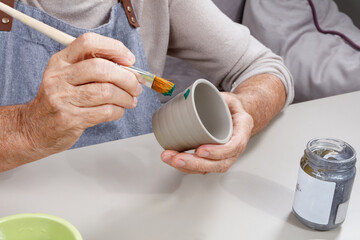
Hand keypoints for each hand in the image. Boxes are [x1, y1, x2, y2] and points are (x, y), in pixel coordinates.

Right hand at [20, 32, 142, 157]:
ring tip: (130, 100)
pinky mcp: (70, 119)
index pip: (88, 42)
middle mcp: (59, 77)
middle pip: (101, 68)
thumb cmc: (60, 101)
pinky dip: (118, 111)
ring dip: (126, 97)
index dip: (114, 48)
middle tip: (136, 86)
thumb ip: (94, 68)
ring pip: (106, 91)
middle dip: (126, 78)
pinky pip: (105, 111)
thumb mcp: (68, 77)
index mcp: (60, 61)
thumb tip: (130, 69)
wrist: (35, 129)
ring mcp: (62, 98)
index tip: (129, 60)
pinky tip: (118, 110)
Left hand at [160, 92, 253, 173]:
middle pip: (220, 163)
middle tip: (178, 158)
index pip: (235, 146)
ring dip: (188, 167)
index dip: (218, 151)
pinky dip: (186, 166)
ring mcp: (225, 155)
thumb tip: (191, 97)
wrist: (235, 114)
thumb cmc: (231, 107)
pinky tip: (173, 160)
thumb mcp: (227, 97)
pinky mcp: (213, 158)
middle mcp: (235, 146)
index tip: (201, 150)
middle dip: (196, 164)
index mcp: (242, 129)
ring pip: (210, 168)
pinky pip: (202, 167)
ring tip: (170, 158)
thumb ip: (215, 97)